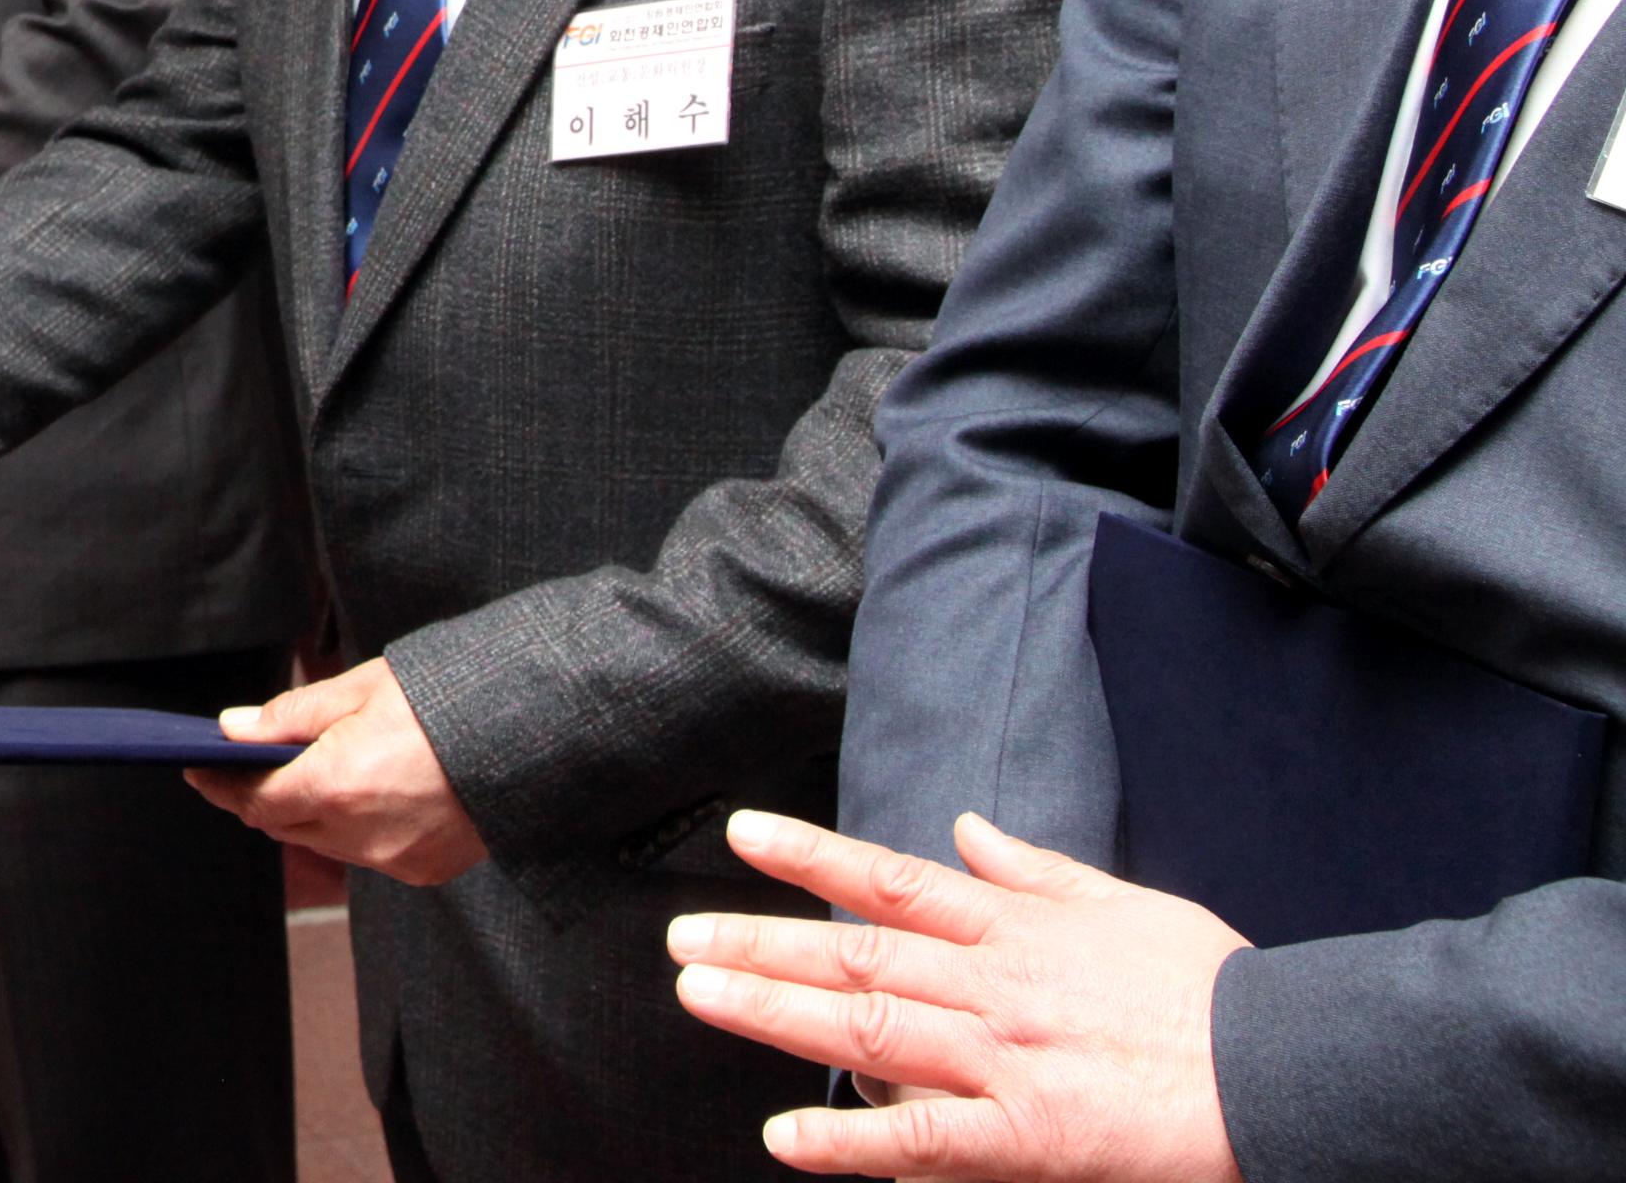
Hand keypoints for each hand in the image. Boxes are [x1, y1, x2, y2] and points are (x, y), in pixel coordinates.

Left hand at [183, 655, 485, 886]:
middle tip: (241, 768)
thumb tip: (233, 728)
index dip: (223, 785)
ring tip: (303, 774)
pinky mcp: (423, 870)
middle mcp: (359, 834)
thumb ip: (290, 716)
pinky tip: (361, 795)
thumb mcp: (361, 690)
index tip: (200, 768)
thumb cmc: (447, 701)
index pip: (255, 799)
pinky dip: (351, 828)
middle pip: (283, 825)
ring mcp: (393, 859)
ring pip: (323, 842)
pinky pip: (366, 853)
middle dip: (258, 798)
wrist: (531, 736)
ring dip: (305, 814)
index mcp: (336, 784)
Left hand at [669, 811, 1244, 1181]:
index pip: (890, 881)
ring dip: (775, 1011)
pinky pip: (927, 1139)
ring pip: (871, 1026)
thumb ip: (1033, 870)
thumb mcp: (1126, 905)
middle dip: (760, 943)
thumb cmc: (1212, 994)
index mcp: (1017, 930)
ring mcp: (1008, 1059)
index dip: (811, 854)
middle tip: (681, 939)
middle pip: (857, 953)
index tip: (742, 836)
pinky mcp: (1032, 1135)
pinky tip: (788, 1138)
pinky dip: (853, 1140)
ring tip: (699, 996)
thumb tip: (966, 828)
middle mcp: (997, 986)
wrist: (1287, 1070)